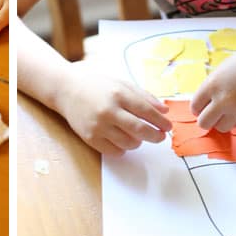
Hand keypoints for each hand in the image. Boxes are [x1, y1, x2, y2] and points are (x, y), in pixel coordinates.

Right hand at [55, 61, 171, 155]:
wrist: (67, 90)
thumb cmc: (96, 86)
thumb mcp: (121, 84)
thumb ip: (144, 97)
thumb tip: (164, 111)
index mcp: (119, 94)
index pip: (147, 112)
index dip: (161, 122)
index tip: (168, 127)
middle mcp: (109, 111)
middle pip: (140, 130)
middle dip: (155, 136)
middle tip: (160, 136)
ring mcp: (98, 126)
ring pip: (129, 143)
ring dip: (138, 141)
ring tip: (137, 135)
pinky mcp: (90, 138)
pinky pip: (114, 151)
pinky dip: (123, 148)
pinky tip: (122, 139)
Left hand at [191, 40, 235, 131]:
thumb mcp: (221, 72)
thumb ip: (211, 89)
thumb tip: (204, 107)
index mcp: (211, 85)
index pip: (195, 107)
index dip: (198, 109)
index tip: (203, 108)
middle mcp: (222, 99)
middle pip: (204, 123)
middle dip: (207, 120)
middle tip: (213, 115)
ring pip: (221, 128)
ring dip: (222, 122)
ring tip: (229, 111)